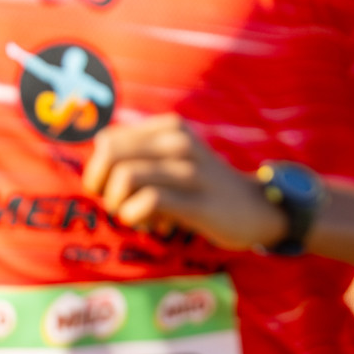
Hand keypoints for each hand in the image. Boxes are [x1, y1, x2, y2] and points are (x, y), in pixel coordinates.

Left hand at [82, 114, 286, 250]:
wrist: (256, 208)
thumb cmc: (203, 188)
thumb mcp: (173, 161)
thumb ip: (138, 156)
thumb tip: (97, 167)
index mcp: (170, 128)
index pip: (107, 140)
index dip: (100, 170)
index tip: (115, 190)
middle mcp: (179, 141)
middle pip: (110, 154)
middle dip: (102, 185)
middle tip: (119, 204)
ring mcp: (190, 169)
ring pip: (126, 176)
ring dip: (119, 204)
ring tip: (136, 216)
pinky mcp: (198, 200)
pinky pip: (148, 201)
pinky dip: (137, 216)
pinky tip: (154, 225)